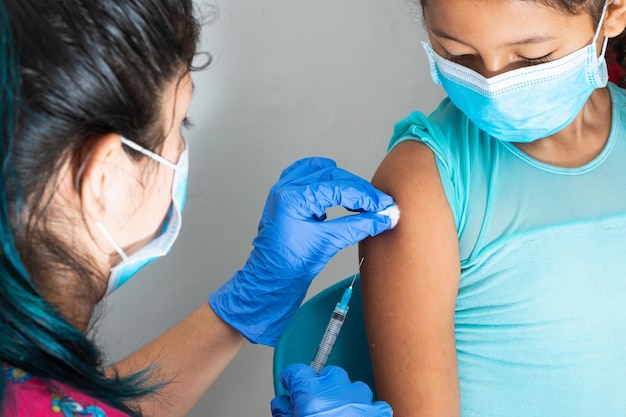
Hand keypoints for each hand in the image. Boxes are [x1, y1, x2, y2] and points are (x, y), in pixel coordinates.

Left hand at [209, 157, 394, 345]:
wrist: (270, 280)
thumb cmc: (290, 266)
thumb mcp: (329, 243)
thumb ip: (359, 226)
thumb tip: (384, 217)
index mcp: (293, 197)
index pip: (339, 188)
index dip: (365, 197)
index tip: (384, 205)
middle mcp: (286, 188)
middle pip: (332, 175)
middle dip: (358, 190)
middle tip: (378, 204)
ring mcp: (284, 189)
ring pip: (321, 171)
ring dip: (342, 182)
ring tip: (360, 201)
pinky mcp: (287, 196)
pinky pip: (308, 176)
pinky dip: (326, 182)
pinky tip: (338, 198)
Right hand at [271, 364, 392, 416]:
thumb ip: (285, 414)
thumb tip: (283, 406)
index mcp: (312, 395)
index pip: (297, 372)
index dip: (291, 378)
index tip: (289, 383)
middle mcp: (337, 392)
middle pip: (329, 374)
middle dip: (322, 386)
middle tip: (315, 405)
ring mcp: (360, 401)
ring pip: (354, 387)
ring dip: (346, 398)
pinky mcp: (377, 414)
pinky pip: (374, 405)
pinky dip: (368, 412)